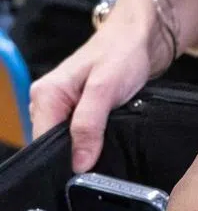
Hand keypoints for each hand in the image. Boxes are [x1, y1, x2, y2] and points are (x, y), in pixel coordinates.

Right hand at [31, 16, 168, 173]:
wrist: (141, 36)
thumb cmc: (123, 53)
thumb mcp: (105, 89)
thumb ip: (88, 125)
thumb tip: (78, 163)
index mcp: (45, 95)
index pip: (42, 143)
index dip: (63, 160)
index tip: (85, 174)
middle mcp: (48, 102)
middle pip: (54, 145)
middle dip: (76, 156)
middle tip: (102, 165)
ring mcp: (64, 106)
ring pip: (69, 141)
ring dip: (88, 148)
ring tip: (109, 151)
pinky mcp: (80, 110)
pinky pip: (82, 134)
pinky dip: (96, 140)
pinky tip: (109, 143)